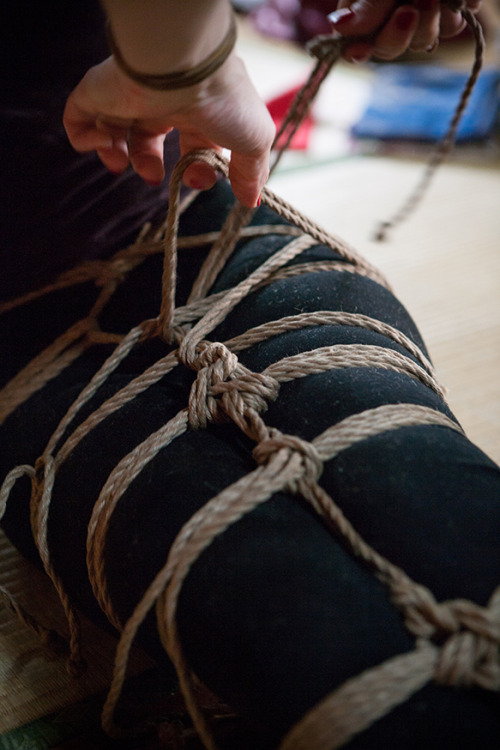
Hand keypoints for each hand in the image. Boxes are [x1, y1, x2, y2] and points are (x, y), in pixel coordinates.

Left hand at [63, 52, 274, 207]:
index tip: (196, 181)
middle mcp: (161, 100)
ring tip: (124, 164)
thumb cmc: (223, 102)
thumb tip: (251, 201)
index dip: (193, 168)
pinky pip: (78, 119)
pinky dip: (85, 140)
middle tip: (157, 180)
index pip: (191, 141)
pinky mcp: (96, 93)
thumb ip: (251, 172)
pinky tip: (105, 145)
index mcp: (196, 108)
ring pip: (113, 131)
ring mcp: (127, 96)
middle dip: (150, 167)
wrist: (183, 68)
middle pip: (149, 138)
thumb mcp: (253, 141)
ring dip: (118, 157)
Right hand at [328, 0, 481, 61]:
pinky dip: (456, 7)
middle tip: (407, 12)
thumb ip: (367, 4)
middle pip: (390, 48)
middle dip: (396, 35)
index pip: (355, 42)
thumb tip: (337, 26)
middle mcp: (392, 14)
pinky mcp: (453, 11)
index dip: (356, 51)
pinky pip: (453, 25)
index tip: (359, 51)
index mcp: (365, 6)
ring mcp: (424, 15)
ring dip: (428, 21)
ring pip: (423, 42)